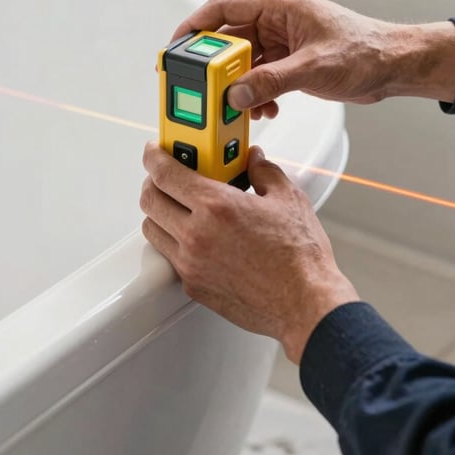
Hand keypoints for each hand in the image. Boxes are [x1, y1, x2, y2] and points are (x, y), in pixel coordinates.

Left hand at [140, 141, 358, 363]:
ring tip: (179, 206)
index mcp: (216, 206)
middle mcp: (196, 234)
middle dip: (153, 182)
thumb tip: (254, 159)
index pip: (165, 173)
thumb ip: (264, 172)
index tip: (154, 151)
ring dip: (160, 212)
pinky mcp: (193, 286)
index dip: (154, 157)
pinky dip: (174, 240)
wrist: (305, 303)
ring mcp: (191, 263)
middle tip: (167, 176)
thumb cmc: (300, 255)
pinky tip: (195, 235)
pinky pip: (169, 256)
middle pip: (149, 199)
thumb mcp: (287, 199)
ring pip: (153, 229)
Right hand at [171, 0, 454, 117]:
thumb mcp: (314, 68)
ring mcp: (281, 40)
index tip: (174, 50)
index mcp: (278, 5)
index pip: (221, 9)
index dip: (193, 28)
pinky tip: (266, 109)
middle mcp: (275, 19)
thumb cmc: (364, 52)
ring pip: (242, 62)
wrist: (394, 66)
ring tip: (239, 108)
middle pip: (227, 40)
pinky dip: (256, 93)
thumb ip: (271, 81)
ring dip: (237, 86)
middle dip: (215, 67)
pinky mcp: (288, 59)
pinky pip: (259, 75)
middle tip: (201, 90)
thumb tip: (235, 95)